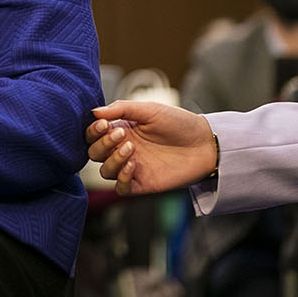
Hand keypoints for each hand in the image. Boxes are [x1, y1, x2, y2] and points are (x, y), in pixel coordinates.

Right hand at [86, 101, 216, 195]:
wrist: (204, 143)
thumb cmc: (178, 123)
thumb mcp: (149, 110)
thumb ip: (121, 108)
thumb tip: (93, 111)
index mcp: (122, 129)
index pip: (94, 134)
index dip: (93, 130)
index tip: (104, 124)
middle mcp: (123, 149)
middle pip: (95, 153)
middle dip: (103, 144)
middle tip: (121, 135)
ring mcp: (132, 167)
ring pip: (105, 171)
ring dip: (112, 160)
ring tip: (131, 148)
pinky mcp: (142, 184)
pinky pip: (121, 188)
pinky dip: (121, 178)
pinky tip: (134, 165)